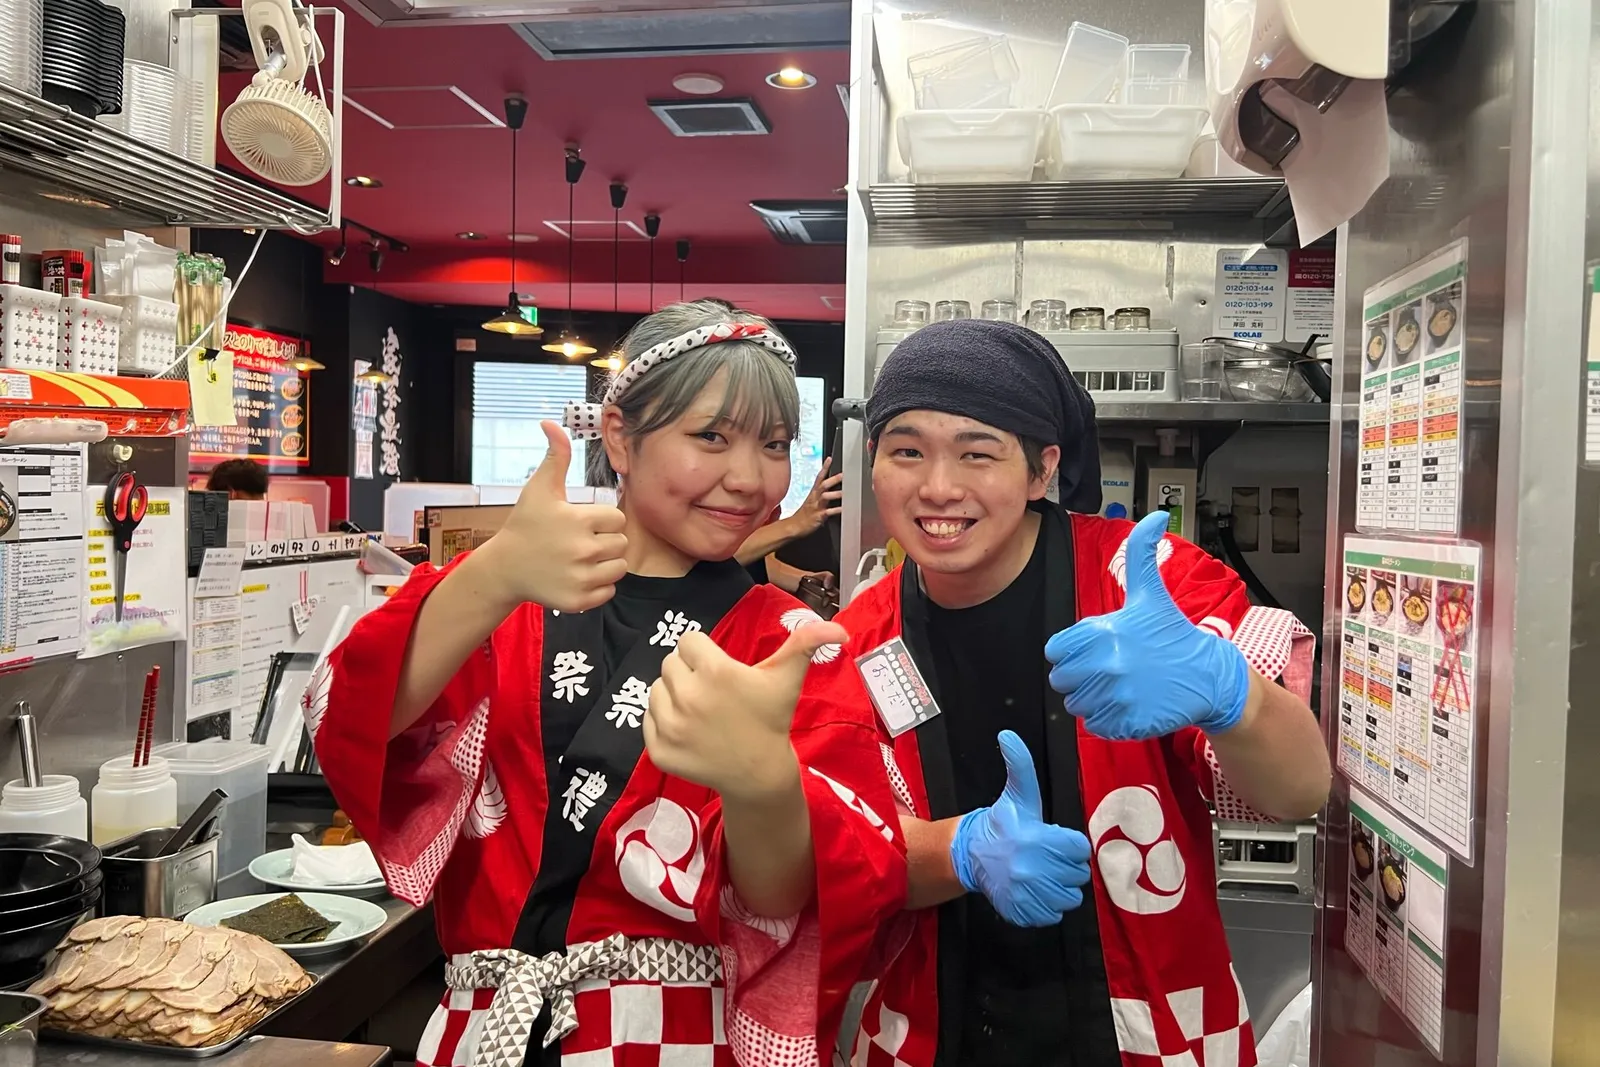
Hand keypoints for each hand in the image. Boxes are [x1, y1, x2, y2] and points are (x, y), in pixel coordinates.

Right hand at [483, 420, 627, 612]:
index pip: (617, 519)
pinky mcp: (579, 601)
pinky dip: (598, 587)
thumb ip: (555, 456)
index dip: (602, 520)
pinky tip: (577, 576)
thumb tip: (552, 423)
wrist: (504, 568)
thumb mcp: (539, 488)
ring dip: (605, 564)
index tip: (582, 523)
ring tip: (580, 559)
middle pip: (621, 544)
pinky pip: (609, 592)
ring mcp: (581, 578)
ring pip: (619, 568)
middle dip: (605, 542)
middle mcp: (583, 551)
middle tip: (579, 542)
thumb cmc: (525, 525)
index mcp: (579, 521)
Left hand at [644, 621, 847, 801]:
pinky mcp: (658, 750)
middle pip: (670, 663)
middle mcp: (687, 696)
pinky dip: (663, 721)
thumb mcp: (788, 678)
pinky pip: (648, 719)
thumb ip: (807, 644)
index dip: (705, 652)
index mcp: (715, 672)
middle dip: (689, 671)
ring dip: (674, 695)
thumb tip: (839, 631)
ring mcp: (670, 726)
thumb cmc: (771, 719)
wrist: (759, 774)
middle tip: (712, 691)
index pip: (689, 641)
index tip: (721, 670)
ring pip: (656, 690)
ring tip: (701, 710)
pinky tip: (689, 729)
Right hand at [788, 458, 842, 535]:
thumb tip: (830, 487)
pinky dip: (837, 510)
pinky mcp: (818, 516)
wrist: (794, 527)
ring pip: (825, 497)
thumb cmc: (804, 514)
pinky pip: (828, 512)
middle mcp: (815, 498)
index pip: (819, 477)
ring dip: (836, 494)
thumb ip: (821, 494)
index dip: (824, 467)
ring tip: (847, 492)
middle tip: (844, 475)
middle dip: (833, 479)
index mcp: (813, 493)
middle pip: (823, 485)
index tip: (830, 459)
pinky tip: (844, 509)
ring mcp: (816, 507)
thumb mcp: (811, 501)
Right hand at [949, 731, 1090, 926]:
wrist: (971, 854)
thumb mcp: (1018, 793)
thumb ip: (1020, 765)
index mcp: (1038, 839)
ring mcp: (1028, 893)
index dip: (1069, 845)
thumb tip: (1008, 735)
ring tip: (1042, 874)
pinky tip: (1034, 891)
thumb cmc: (1003, 824)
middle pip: (1077, 875)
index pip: (1080, 849)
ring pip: (1069, 898)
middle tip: (1046, 858)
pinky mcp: (1022, 912)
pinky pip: (1053, 915)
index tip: (1053, 841)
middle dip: (1065, 866)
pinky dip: (1046, 906)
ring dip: (1059, 888)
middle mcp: (1034, 868)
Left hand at [1045, 511, 1250, 739]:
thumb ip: (1142, 555)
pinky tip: (1128, 706)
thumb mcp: (1152, 594)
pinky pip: (1095, 726)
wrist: (1209, 677)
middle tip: (1109, 671)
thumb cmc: (1173, 634)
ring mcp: (1117, 696)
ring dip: (1092, 700)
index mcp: (1104, 632)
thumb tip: (1156, 516)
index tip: (1094, 651)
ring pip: (1076, 705)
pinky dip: (1107, 721)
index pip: (1056, 650)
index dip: (1071, 652)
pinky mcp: (1126, 723)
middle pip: (1062, 680)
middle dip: (1080, 677)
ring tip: (1120, 688)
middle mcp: (1107, 664)